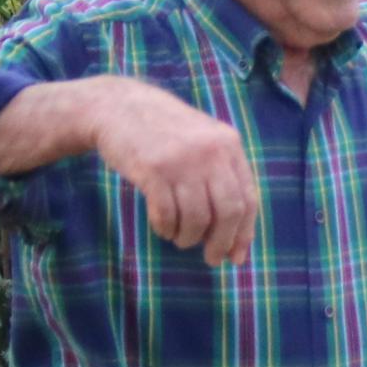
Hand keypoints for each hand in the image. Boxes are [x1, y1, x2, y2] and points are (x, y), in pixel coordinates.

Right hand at [0, 78, 260, 264]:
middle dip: (221, 243)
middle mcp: (210, 151)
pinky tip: (162, 227)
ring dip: (188, 237)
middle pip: (228, 212)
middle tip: (212, 259)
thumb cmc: (163, 132)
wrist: (118, 106)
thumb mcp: (202, 141)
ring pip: (196, 219)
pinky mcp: (153, 169)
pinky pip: (166, 215)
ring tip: (179, 238)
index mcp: (228, 144)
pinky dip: (165, 228)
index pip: (248, 198)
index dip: (244, 233)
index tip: (236, 257)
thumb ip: (222, 177)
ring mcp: (181, 160)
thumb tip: (237, 235)